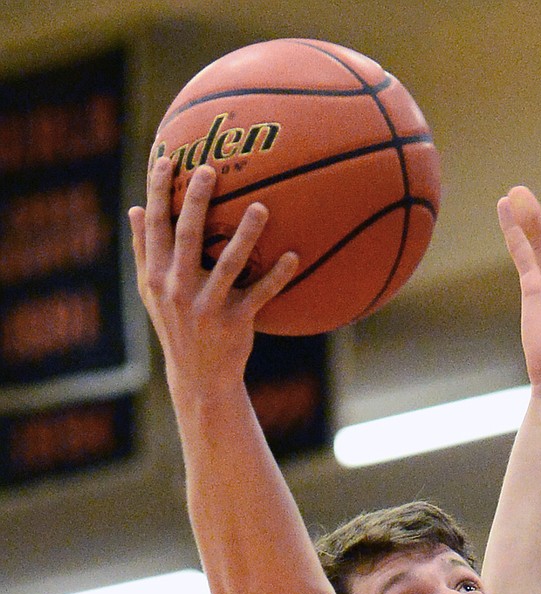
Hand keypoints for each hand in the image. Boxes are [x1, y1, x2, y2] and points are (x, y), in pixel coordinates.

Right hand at [129, 156, 298, 393]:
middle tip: (211, 169)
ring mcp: (208, 306)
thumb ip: (144, 251)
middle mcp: (178, 288)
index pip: (155, 226)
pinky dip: (277, 276)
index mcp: (157, 275)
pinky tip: (294, 256)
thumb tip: (135, 209)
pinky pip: (259, 294)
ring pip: (227, 264)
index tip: (167, 159)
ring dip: (245, 235)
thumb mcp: (151, 293)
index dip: (159, 192)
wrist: (199, 376)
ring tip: (261, 207)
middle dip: (196, 202)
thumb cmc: (176, 325)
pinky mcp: (236, 321)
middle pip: (187, 237)